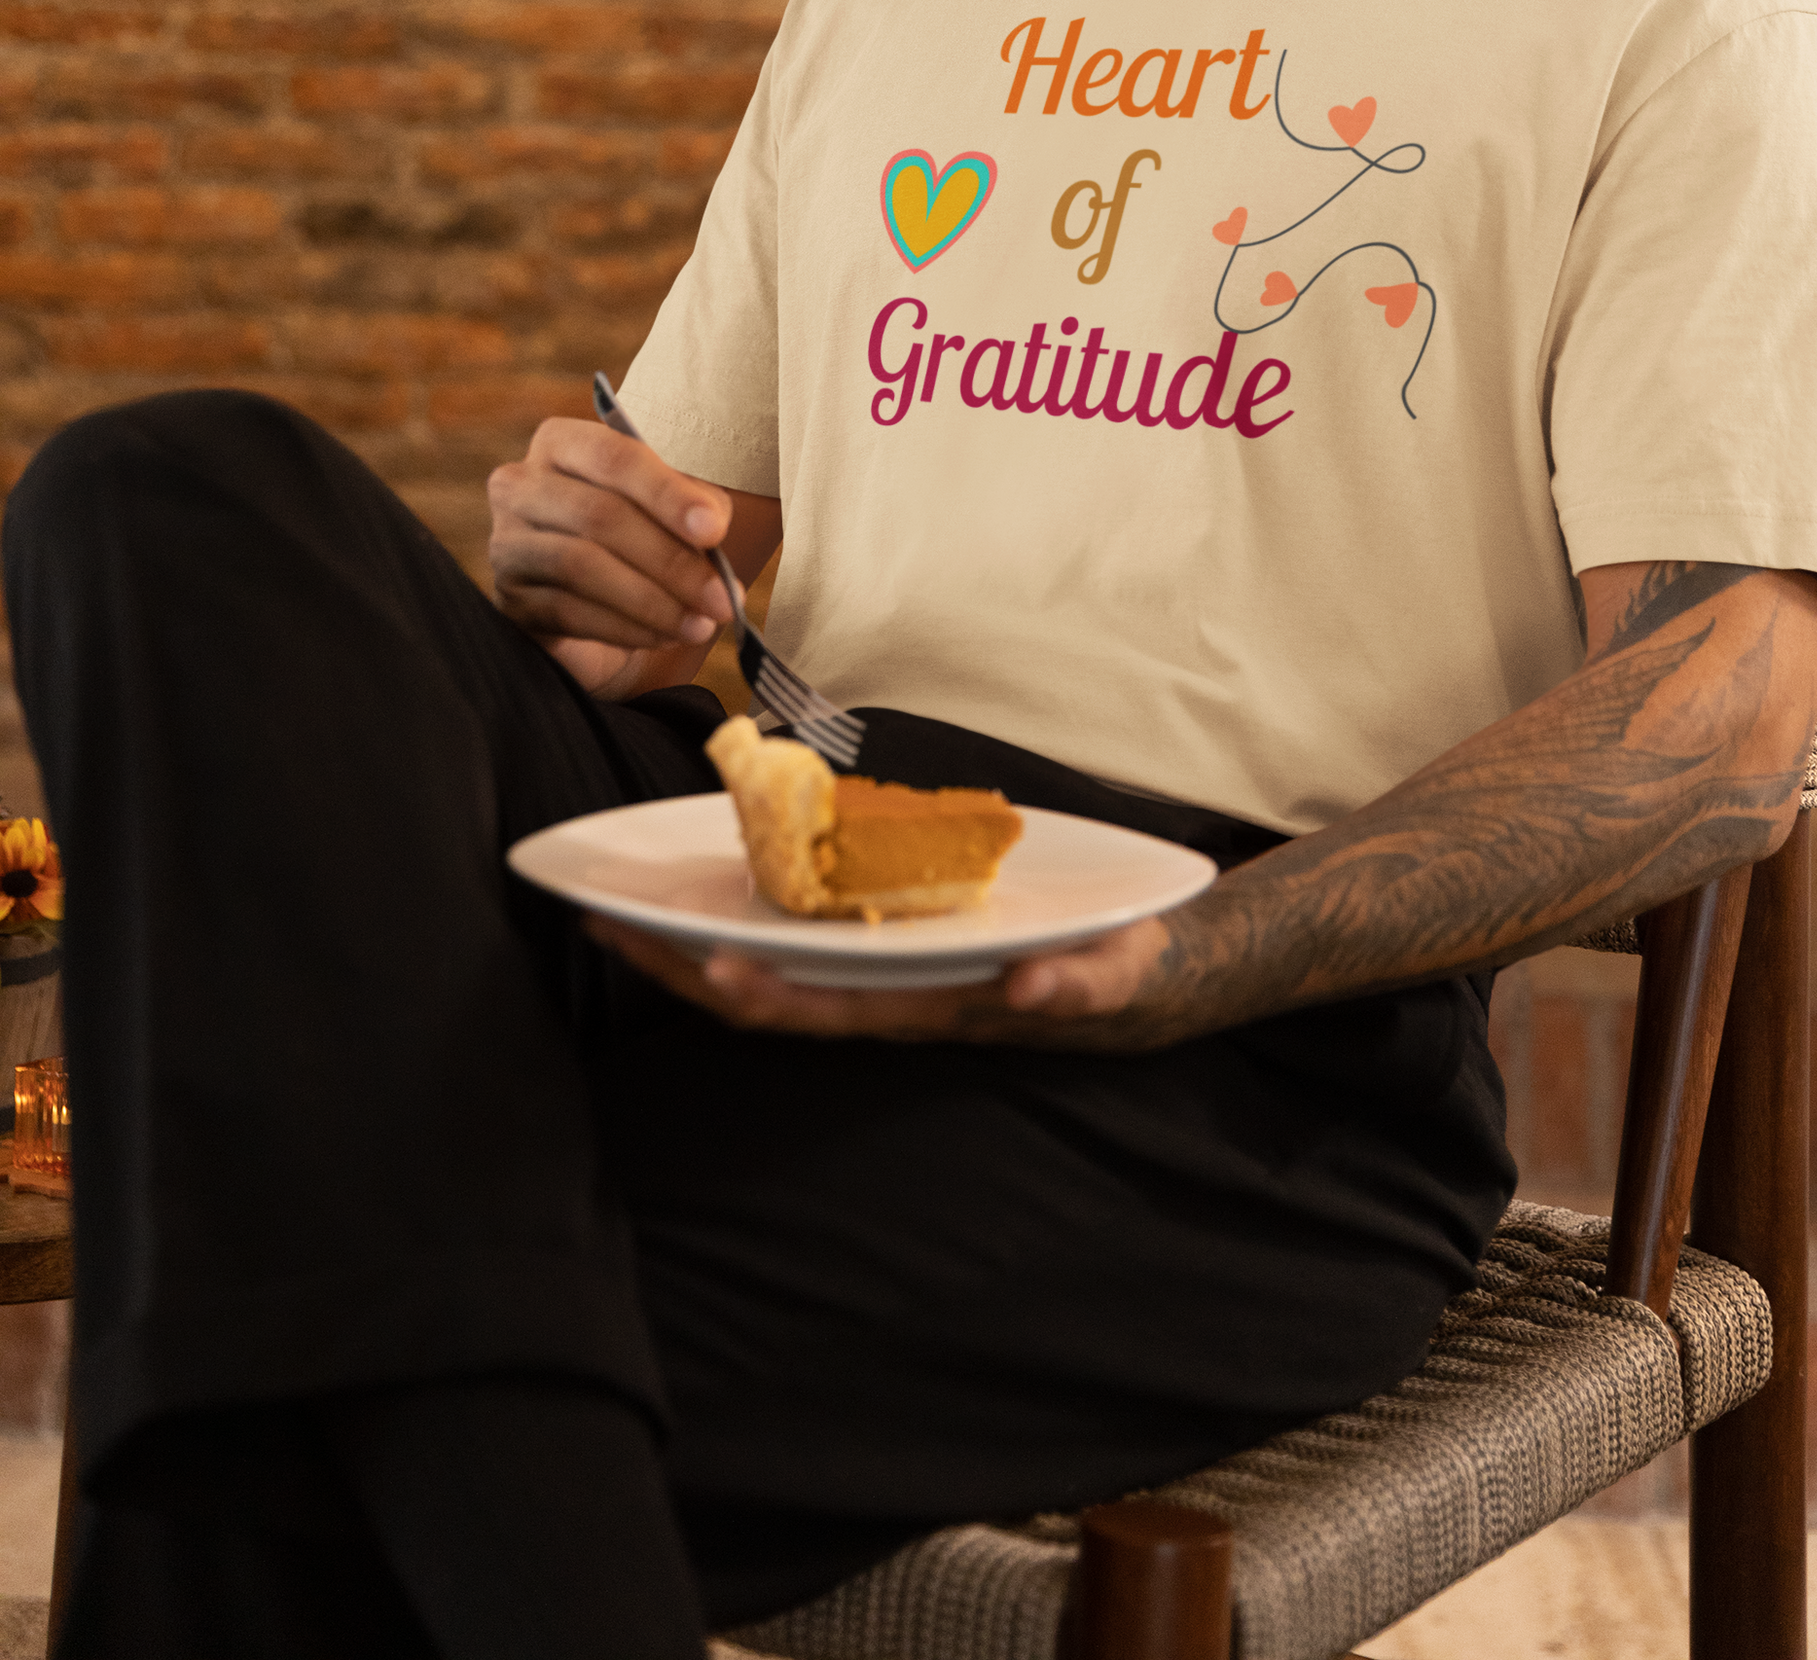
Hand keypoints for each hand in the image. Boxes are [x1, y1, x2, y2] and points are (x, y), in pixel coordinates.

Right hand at [488, 417, 752, 699]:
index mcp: (562, 443)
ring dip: (652, 601)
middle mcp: (520, 484)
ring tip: (699, 623)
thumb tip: (710, 524)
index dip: (667, 493)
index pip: (613, 457)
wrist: (597, 602)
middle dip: (670, 561)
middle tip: (721, 597)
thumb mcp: (670, 511)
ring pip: (581, 566)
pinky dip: (625, 628)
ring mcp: (506, 543)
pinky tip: (663, 635)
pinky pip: (568, 612)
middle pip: (599, 515)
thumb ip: (693, 506)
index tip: (714, 530)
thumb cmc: (639, 538)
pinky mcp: (508, 599)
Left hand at [583, 911, 1175, 1044]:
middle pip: (766, 998)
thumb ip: (1074, 985)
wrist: (1133, 969)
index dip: (767, 999)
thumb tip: (1030, 989)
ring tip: (612, 910)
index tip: (711, 969)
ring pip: (762, 969)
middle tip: (600, 924)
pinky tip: (687, 887)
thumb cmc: (1116, 969)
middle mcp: (888, 999)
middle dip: (682, 969)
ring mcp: (877, 974)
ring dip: (685, 947)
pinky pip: (788, 939)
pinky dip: (731, 918)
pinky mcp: (879, 944)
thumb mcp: (1110, 974)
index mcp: (932, 1008)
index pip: (830, 1012)